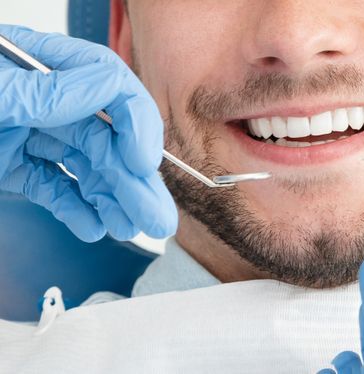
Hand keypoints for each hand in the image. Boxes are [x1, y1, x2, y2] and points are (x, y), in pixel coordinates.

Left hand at [0, 25, 176, 241]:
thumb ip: (45, 92)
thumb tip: (106, 88)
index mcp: (38, 65)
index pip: (109, 85)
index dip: (136, 124)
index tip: (144, 163)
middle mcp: (38, 98)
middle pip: (105, 136)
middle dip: (133, 180)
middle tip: (156, 215)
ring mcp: (25, 131)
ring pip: (85, 167)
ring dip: (113, 200)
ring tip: (133, 227)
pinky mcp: (9, 164)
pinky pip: (52, 186)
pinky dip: (73, 209)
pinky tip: (92, 224)